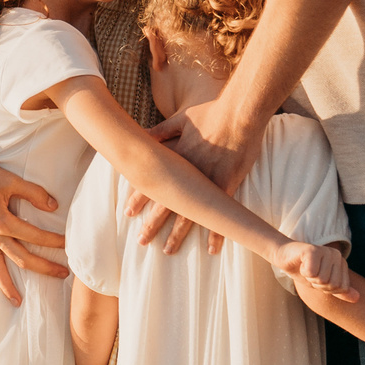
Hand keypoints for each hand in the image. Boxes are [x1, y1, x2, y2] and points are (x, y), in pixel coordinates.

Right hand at [0, 144, 66, 304]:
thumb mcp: (11, 180)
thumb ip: (34, 193)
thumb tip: (54, 206)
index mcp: (2, 221)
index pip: (35, 236)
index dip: (53, 241)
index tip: (69, 243)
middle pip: (22, 259)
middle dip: (44, 268)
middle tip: (64, 275)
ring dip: (8, 285)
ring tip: (18, 301)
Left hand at [138, 95, 267, 253]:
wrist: (237, 114)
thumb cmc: (210, 114)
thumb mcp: (181, 119)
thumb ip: (162, 130)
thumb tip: (144, 133)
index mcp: (174, 159)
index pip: (150, 183)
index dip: (138, 198)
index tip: (127, 212)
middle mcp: (186, 175)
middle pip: (164, 205)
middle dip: (151, 224)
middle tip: (141, 241)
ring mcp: (206, 183)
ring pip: (188, 215)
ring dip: (177, 235)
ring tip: (168, 250)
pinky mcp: (227, 186)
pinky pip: (221, 214)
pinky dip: (217, 233)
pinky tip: (212, 249)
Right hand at [278, 240, 356, 302]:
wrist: (284, 256)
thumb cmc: (303, 270)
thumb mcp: (323, 283)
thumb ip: (340, 290)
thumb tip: (357, 299)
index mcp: (342, 263)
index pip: (341, 287)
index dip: (327, 289)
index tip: (317, 278)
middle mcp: (337, 255)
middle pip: (332, 284)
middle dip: (317, 284)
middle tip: (310, 274)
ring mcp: (326, 251)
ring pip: (322, 279)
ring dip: (309, 278)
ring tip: (305, 268)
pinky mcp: (313, 250)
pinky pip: (312, 273)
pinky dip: (303, 272)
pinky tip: (301, 264)